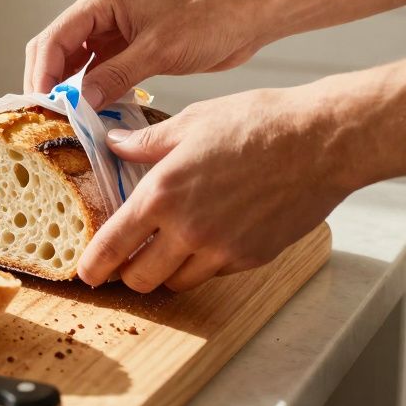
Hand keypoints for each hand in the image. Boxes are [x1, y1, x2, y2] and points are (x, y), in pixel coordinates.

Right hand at [24, 0, 266, 108]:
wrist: (244, 18)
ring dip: (69, 87)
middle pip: (55, 48)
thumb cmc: (207, 21)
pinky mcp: (126, 46)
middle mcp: (100, 11)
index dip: (43, 74)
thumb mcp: (158, 51)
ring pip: (73, 61)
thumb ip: (115, 76)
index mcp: (102, 0)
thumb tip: (78, 102)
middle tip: (48, 117)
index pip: (55, 38)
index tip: (42, 106)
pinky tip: (92, 111)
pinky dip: (91, 89)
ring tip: (67, 119)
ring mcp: (112, 29)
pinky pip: (96, 69)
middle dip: (48, 81)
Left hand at [77, 83, 362, 291]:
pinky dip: (202, 264)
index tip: (86, 272)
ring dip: (165, 273)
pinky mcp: (251, 258)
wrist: (320, 142)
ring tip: (166, 251)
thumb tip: (114, 143)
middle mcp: (187, 230)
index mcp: (163, 194)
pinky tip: (207, 239)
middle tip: (127, 260)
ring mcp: (221, 249)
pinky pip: (213, 273)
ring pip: (177, 283)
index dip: (94, 264)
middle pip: (140, 278)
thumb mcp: (192, 122)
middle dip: (128, 274)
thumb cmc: (258, 124)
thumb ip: (147, 142)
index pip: (113, 244)